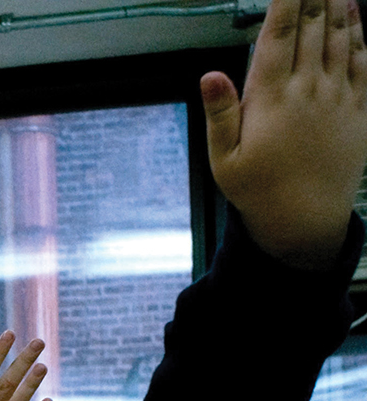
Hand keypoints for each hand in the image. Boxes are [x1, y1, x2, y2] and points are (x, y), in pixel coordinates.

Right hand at [203, 0, 366, 268]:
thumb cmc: (257, 190)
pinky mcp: (358, 108)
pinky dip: (360, 32)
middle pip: (313, 28)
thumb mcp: (224, 159)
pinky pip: (363, 60)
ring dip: (338, 6)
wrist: (305, 219)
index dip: (285, 1)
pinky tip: (355, 12)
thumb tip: (209, 74)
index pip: (279, 35)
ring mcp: (338, 97)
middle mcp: (309, 90)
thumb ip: (219, 113)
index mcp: (272, 99)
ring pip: (341, 38)